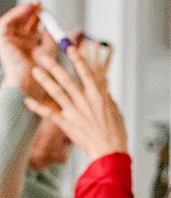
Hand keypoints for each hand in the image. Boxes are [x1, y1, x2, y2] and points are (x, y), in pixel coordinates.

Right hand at [0, 2, 43, 97]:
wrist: (33, 82)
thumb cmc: (42, 72)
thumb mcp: (49, 49)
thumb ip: (51, 37)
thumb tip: (64, 28)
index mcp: (27, 46)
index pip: (30, 27)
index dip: (36, 17)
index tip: (44, 9)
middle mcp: (17, 43)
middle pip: (21, 22)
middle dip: (30, 11)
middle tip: (39, 4)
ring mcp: (8, 42)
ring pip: (13, 20)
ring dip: (23, 11)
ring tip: (33, 5)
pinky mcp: (2, 40)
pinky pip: (5, 23)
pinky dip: (15, 14)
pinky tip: (27, 10)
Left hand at [24, 41, 126, 158]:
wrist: (110, 150)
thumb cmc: (116, 131)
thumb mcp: (115, 110)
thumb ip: (106, 98)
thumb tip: (102, 89)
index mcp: (99, 96)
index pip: (86, 72)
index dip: (77, 59)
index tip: (70, 48)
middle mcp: (85, 101)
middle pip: (67, 80)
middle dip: (54, 66)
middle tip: (43, 56)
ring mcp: (75, 111)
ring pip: (56, 92)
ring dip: (44, 81)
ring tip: (35, 71)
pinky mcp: (67, 123)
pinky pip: (49, 113)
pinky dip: (37, 107)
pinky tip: (27, 100)